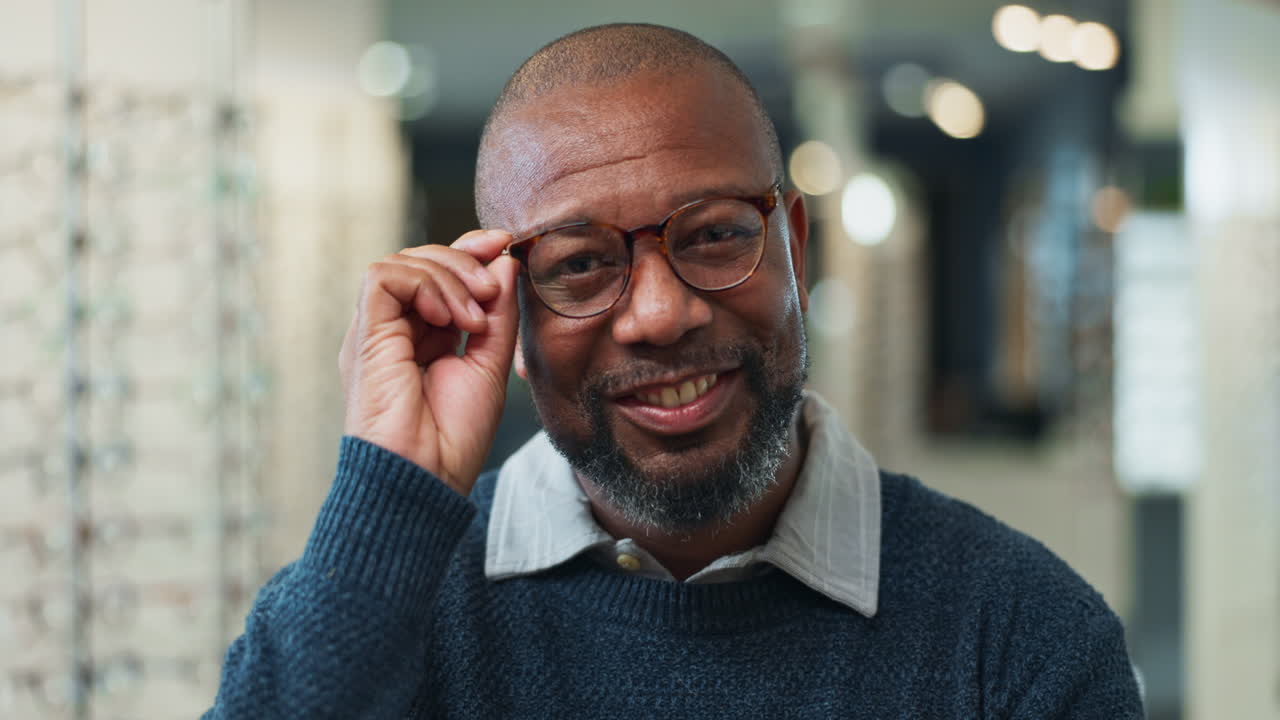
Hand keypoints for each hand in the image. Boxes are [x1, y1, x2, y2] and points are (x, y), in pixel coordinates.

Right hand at [339, 230, 519, 494]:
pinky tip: (450, 318)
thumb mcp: (489, 365)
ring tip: (475, 318)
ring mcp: (375, 331)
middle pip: (420, 260)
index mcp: (419, 338)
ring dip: (450, 276)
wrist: (426, 477)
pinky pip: (383, 277)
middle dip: (464, 259)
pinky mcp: (363, 334)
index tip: (505, 244)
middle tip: (493, 290)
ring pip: (402, 262)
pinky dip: (424, 284)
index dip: (469, 252)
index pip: (438, 275)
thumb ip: (496, 315)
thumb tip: (504, 263)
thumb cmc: (453, 437)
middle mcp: (392, 330)